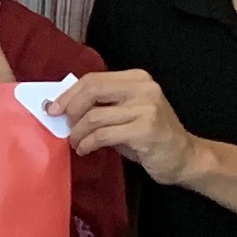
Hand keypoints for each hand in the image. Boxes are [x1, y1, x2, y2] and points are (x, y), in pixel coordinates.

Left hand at [59, 68, 198, 185]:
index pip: (94, 79)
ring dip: (78, 132)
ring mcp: (147, 108)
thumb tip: (65, 106)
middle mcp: (144, 88)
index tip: (52, 107)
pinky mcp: (145, 130)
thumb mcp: (127, 114)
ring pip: (95, 116)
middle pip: (92, 90)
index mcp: (138, 79)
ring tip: (75, 142)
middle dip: (70, 108)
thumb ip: (102, 105)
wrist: (184, 157)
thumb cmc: (150, 137)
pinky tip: (85, 149)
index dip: (69, 93)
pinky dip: (88, 143)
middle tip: (60, 124)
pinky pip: (103, 135)